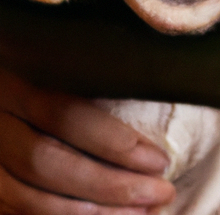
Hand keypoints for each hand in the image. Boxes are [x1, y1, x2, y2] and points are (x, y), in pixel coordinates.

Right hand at [0, 71, 173, 214]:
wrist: (5, 100)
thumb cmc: (44, 73)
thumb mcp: (59, 63)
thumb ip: (93, 77)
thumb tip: (149, 91)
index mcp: (17, 85)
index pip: (66, 116)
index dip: (115, 142)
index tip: (160, 160)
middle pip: (49, 164)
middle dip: (111, 185)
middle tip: (161, 192)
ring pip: (30, 201)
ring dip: (92, 214)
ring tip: (141, 213)